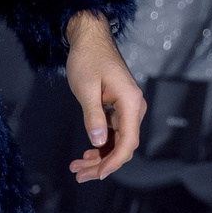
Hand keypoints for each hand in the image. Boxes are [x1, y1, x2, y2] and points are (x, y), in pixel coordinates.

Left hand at [64, 15, 145, 183]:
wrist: (90, 37)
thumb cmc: (88, 58)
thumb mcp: (86, 89)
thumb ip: (94, 116)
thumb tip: (99, 142)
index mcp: (130, 102)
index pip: (128, 142)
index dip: (113, 162)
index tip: (98, 175)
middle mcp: (134, 107)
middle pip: (123, 145)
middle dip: (102, 164)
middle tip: (79, 174)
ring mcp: (127, 108)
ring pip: (117, 141)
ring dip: (99, 156)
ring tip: (78, 167)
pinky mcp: (119, 107)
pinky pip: (114, 132)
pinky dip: (100, 144)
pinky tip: (87, 152)